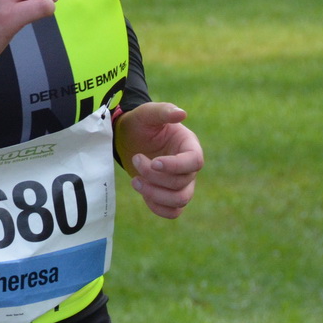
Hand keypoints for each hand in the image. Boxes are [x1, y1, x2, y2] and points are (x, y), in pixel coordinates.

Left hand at [115, 102, 203, 218]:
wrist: (127, 138)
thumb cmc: (140, 123)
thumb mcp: (147, 113)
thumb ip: (163, 111)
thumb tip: (182, 113)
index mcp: (189, 145)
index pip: (195, 162)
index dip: (176, 166)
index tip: (154, 162)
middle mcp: (188, 167)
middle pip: (183, 183)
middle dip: (155, 176)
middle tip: (135, 159)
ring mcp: (180, 182)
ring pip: (180, 200)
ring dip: (155, 194)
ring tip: (135, 181)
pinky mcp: (168, 194)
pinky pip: (173, 211)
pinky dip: (158, 207)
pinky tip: (142, 191)